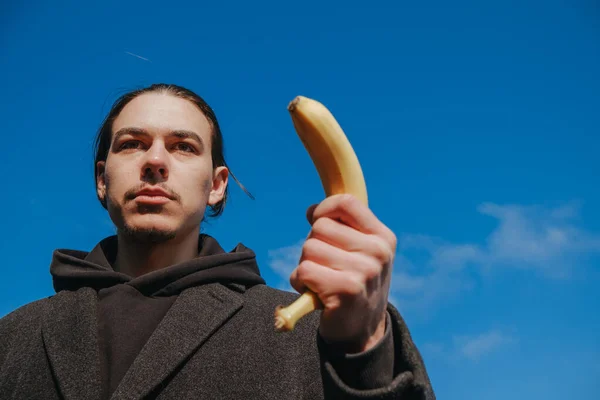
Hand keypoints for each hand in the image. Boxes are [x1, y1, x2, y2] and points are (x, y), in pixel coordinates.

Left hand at [289, 194, 396, 353]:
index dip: (324, 209)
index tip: (317, 221)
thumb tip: (311, 211)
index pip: (346, 202)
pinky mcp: (346, 289)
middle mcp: (378, 251)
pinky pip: (304, 271)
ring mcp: (364, 270)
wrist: (362, 332)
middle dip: (313, 245)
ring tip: (320, 281)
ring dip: (304, 266)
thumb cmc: (355, 284)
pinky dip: (300, 282)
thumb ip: (342, 228)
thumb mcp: (360, 252)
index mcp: (382, 237)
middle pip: (320, 227)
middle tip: (325, 266)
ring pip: (309, 248)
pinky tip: (314, 292)